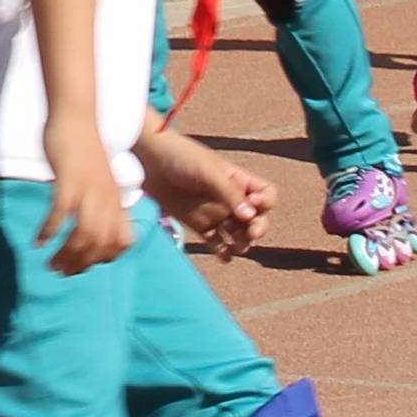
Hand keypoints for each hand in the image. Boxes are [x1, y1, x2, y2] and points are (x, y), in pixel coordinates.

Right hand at [37, 113, 133, 274]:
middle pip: (102, 245)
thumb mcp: (100, 178)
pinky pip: (61, 214)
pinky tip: (38, 240)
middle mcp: (108, 198)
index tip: (85, 263)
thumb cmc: (84, 147)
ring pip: (85, 235)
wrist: (77, 114)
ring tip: (51, 263)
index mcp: (117, 199)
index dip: (105, 258)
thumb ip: (101, 200)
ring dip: (67, 254)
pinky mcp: (70, 179)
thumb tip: (94, 224)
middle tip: (62, 271)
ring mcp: (90, 189)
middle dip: (82, 264)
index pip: (122, 242)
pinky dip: (50, 231)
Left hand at [140, 126, 272, 257]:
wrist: (150, 160)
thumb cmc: (182, 158)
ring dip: (242, 242)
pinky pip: (215, 242)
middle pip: (255, 219)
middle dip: (258, 227)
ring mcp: (214, 212)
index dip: (266, 203)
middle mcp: (230, 198)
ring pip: (238, 233)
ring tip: (237, 247)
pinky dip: (222, 252)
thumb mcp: (209, 173)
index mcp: (238, 180)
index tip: (255, 204)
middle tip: (252, 233)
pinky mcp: (198, 223)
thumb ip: (230, 194)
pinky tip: (225, 258)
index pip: (265, 195)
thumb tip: (250, 216)